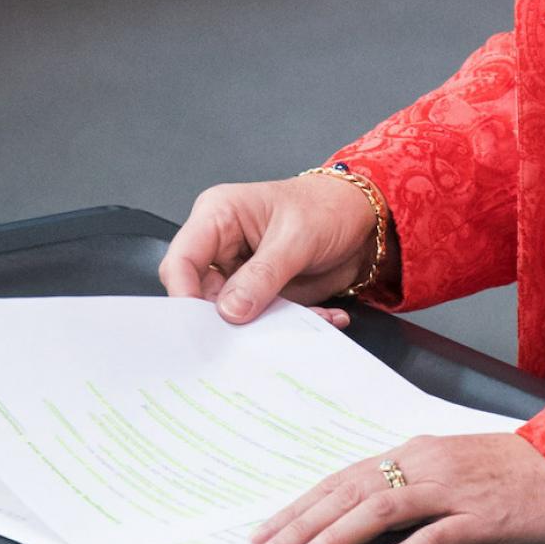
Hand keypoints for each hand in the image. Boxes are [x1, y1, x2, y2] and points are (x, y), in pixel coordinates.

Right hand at [161, 173, 374, 324]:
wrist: (362, 219)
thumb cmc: (327, 207)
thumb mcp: (296, 239)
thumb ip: (262, 275)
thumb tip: (230, 311)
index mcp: (218, 216)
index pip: (181, 259)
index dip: (184, 293)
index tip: (201, 325)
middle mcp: (222, 245)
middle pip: (200, 293)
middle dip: (225, 319)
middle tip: (248, 336)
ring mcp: (241, 272)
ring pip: (231, 314)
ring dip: (265, 325)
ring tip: (300, 320)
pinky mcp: (260, 293)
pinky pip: (262, 319)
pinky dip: (289, 325)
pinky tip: (321, 316)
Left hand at [251, 431, 544, 543]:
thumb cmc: (519, 472)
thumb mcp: (455, 469)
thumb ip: (412, 484)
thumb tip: (363, 507)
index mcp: (417, 453)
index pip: (344, 478)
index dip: (301, 505)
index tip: (267, 530)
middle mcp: (428, 465)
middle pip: (351, 492)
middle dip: (301, 522)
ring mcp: (456, 490)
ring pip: (381, 509)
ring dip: (334, 536)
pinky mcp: (486, 517)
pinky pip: (436, 535)